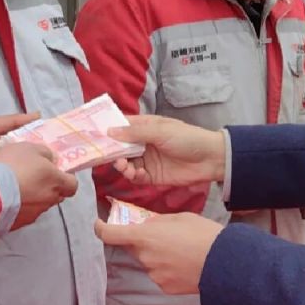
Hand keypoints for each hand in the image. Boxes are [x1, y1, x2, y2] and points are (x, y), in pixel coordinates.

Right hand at [0, 141, 79, 227]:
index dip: (66, 179)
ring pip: (40, 205)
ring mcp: (34, 213)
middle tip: (34, 177)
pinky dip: (20, 206)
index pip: (73, 185)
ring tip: (16, 188)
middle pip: (57, 195)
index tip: (55, 172)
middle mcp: (49, 200)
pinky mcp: (19, 222)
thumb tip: (51, 160)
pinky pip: (24, 213)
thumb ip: (45, 153)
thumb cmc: (13, 165)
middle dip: (49, 188)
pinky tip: (7, 198)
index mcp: (56, 182)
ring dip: (33, 197)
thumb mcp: (29, 148)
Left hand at [96, 212, 222, 294]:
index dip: (101, 229)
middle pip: (134, 247)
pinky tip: (184, 263)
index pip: (110, 234)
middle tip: (164, 236)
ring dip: (157, 255)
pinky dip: (167, 269)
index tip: (99, 225)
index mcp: (145, 237)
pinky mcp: (165, 287)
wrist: (225, 264)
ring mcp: (154, 274)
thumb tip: (146, 225)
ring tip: (181, 250)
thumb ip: (158, 221)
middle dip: (143, 241)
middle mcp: (145, 257)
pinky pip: (159, 274)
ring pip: (148, 261)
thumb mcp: (180, 218)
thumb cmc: (204, 235)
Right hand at [108, 116, 225, 189]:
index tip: (93, 136)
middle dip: (112, 152)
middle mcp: (143, 143)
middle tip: (106, 157)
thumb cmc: (187, 138)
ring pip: (126, 163)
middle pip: (120, 147)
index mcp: (145, 127)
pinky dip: (133, 176)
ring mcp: (147, 160)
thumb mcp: (160, 131)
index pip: (121, 126)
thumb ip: (135, 133)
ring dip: (122, 166)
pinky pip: (136, 177)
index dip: (108, 130)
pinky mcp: (152, 176)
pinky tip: (137, 174)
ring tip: (124, 166)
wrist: (210, 159)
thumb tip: (110, 131)